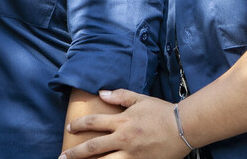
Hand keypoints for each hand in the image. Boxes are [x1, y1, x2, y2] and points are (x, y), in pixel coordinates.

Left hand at [58, 89, 190, 158]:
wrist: (184, 127)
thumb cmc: (162, 112)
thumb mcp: (140, 99)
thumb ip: (119, 96)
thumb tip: (101, 93)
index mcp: (122, 121)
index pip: (94, 123)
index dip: (79, 125)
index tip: (70, 129)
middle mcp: (124, 139)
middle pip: (94, 148)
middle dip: (75, 154)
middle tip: (62, 157)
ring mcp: (132, 155)